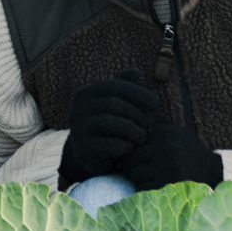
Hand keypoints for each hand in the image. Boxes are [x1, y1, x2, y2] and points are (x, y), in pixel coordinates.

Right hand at [56, 71, 159, 189]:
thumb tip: (138, 74)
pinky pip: (107, 144)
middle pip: (113, 104)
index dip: (137, 93)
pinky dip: (124, 145)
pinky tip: (130, 147)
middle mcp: (77, 108)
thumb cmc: (111, 124)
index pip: (114, 85)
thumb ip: (126, 87)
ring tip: (142, 136)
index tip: (155, 104)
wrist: (93, 156)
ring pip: (109, 123)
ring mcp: (78, 129)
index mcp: (85, 93)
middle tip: (150, 125)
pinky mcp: (83, 149)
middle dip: (137, 114)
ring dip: (133, 130)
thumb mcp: (116, 104)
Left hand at [118, 121, 223, 190]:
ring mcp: (169, 165)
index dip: (126, 149)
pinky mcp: (171, 184)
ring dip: (135, 179)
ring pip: (134, 174)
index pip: (130, 140)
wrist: (215, 172)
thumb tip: (132, 110)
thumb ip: (155, 122)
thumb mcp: (176, 131)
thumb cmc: (189, 151)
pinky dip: (143, 189)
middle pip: (129, 158)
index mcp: (164, 132)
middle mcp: (166, 146)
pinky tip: (151, 187)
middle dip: (128, 166)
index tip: (128, 155)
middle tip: (131, 170)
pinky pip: (143, 188)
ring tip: (142, 178)